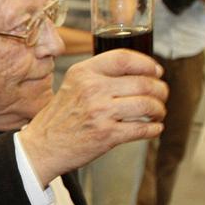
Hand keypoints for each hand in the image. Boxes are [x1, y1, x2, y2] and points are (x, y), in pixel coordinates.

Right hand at [18, 50, 165, 184]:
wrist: (42, 146)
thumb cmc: (59, 117)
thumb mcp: (72, 84)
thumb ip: (98, 75)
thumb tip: (137, 72)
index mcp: (84, 73)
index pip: (124, 58)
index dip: (147, 64)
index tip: (156, 71)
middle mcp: (93, 89)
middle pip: (142, 82)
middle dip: (160, 90)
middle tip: (162, 95)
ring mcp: (101, 112)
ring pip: (147, 104)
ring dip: (159, 109)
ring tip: (158, 112)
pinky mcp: (107, 135)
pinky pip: (142, 129)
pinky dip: (154, 129)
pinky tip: (154, 128)